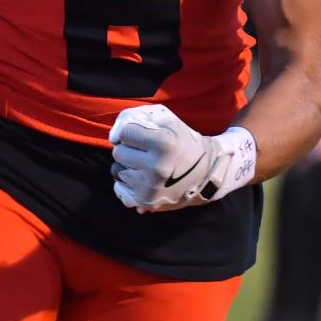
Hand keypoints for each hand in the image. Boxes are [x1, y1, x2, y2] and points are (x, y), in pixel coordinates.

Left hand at [108, 104, 256, 212]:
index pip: (124, 133)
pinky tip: (141, 179)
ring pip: (117, 171)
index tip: (142, 135)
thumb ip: (138, 118)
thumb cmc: (184, 142)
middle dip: (129, 149)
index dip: (131, 132)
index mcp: (164, 145)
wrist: (206, 173)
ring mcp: (150, 187)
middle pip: (118, 152)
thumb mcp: (168, 121)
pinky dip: (126, 183)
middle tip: (146, 152)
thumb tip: (113, 137)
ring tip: (146, 166)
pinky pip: (119, 189)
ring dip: (128, 166)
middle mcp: (156, 168)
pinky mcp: (146, 202)